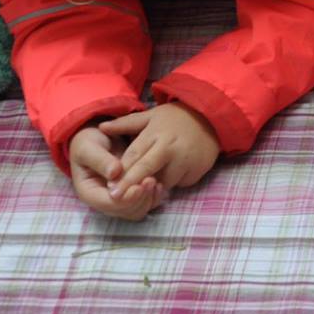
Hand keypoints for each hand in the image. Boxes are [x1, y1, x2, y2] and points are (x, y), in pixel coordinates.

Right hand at [67, 125, 166, 220]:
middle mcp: (104, 201)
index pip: (108, 204)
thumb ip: (100, 160)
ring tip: (155, 180)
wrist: (98, 139)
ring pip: (137, 211)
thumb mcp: (88, 148)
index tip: (138, 186)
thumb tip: (114, 173)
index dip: (125, 198)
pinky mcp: (131, 195)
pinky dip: (153, 197)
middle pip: (125, 211)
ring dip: (148, 199)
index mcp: (89, 193)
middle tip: (151, 180)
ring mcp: (118, 200)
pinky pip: (145, 204)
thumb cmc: (89, 142)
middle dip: (139, 199)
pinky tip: (159, 184)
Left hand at [99, 102, 220, 198]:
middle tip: (115, 197)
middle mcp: (169, 148)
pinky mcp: (197, 171)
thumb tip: (101, 127)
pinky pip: (178, 183)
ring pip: (162, 181)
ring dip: (153, 183)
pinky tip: (173, 172)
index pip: (134, 156)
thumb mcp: (151, 116)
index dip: (120, 172)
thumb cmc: (176, 119)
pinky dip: (172, 181)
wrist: (212, 119)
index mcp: (155, 134)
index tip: (108, 185)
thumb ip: (126, 124)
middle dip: (130, 185)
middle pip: (146, 170)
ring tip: (151, 177)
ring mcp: (185, 161)